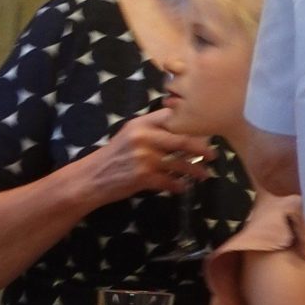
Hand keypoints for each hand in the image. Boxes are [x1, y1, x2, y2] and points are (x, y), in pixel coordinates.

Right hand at [84, 108, 213, 205]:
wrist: (91, 178)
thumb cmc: (116, 156)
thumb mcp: (131, 135)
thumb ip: (154, 129)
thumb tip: (187, 129)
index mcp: (142, 124)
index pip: (174, 118)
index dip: (193, 125)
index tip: (208, 131)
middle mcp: (144, 138)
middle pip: (183, 139)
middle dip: (202, 148)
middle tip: (214, 154)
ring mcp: (144, 158)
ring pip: (179, 163)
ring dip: (195, 170)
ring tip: (205, 174)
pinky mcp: (143, 177)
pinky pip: (170, 181)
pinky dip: (179, 185)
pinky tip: (183, 187)